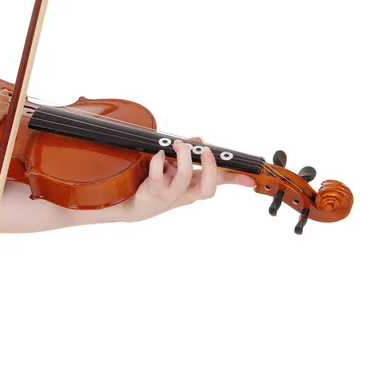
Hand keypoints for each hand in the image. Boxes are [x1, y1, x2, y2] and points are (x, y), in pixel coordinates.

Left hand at [120, 137, 254, 221]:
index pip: (219, 182)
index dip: (236, 180)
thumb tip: (199, 141)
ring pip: (185, 177)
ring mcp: (170, 194)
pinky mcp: (153, 191)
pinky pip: (158, 176)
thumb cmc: (157, 184)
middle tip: (207, 151)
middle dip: (210, 167)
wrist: (135, 205)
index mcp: (195, 186)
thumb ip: (189, 155)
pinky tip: (159, 154)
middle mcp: (185, 193)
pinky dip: (159, 161)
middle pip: (207, 189)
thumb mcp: (176, 169)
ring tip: (179, 145)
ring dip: (184, 156)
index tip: (251, 179)